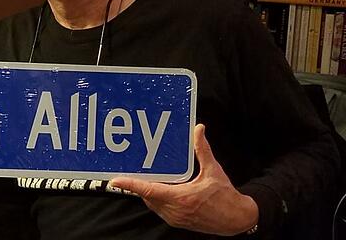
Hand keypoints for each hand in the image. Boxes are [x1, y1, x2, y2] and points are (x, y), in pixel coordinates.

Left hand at [109, 124, 258, 235]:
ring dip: (148, 193)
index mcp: (181, 198)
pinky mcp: (178, 222)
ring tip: (146, 178)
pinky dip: (156, 199)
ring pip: (152, 204)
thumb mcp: (213, 170)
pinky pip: (159, 209)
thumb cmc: (226, 196)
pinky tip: (160, 189)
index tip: (114, 180)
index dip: (130, 185)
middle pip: (146, 196)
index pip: (148, 191)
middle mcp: (174, 211)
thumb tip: (198, 129)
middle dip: (139, 185)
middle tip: (133, 171)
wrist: (238, 219)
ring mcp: (175, 218)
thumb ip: (202, 149)